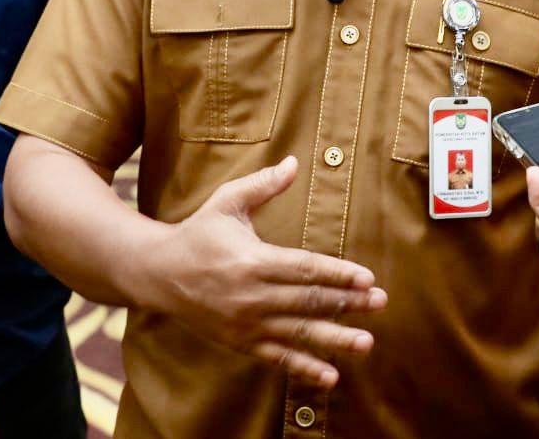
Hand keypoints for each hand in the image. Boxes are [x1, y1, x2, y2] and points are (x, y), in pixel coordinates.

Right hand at [145, 157, 387, 387]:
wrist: (158, 273)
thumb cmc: (198, 232)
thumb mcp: (227, 202)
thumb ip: (263, 185)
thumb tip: (295, 162)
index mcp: (252, 260)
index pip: (304, 269)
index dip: (337, 274)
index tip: (367, 277)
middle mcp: (250, 295)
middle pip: (308, 301)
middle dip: (347, 303)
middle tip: (381, 302)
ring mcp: (245, 323)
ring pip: (298, 333)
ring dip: (335, 339)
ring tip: (366, 342)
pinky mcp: (240, 342)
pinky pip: (277, 358)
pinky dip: (304, 368)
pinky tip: (331, 375)